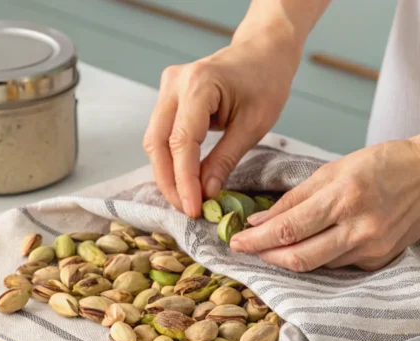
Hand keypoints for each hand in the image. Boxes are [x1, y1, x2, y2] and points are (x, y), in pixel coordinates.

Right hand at [143, 39, 298, 217]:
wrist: (262, 52)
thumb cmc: (265, 82)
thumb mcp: (254, 126)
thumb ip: (225, 160)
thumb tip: (205, 194)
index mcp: (199, 84)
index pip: (182, 142)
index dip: (184, 181)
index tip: (193, 209)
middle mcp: (175, 83)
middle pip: (157, 143)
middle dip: (169, 182)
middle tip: (186, 210)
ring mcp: (167, 87)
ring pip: (154, 141)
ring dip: (167, 173)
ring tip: (186, 200)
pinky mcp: (168, 96)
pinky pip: (161, 134)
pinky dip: (170, 160)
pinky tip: (183, 181)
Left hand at [229, 140, 419, 271]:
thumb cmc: (386, 163)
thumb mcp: (336, 168)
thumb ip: (296, 197)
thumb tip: (260, 220)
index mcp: (344, 196)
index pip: (289, 227)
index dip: (257, 239)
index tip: (235, 242)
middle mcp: (358, 227)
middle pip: (299, 257)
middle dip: (265, 256)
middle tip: (244, 251)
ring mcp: (371, 248)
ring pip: (316, 265)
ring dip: (287, 260)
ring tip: (267, 250)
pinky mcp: (378, 260)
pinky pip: (337, 265)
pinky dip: (317, 258)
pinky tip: (305, 248)